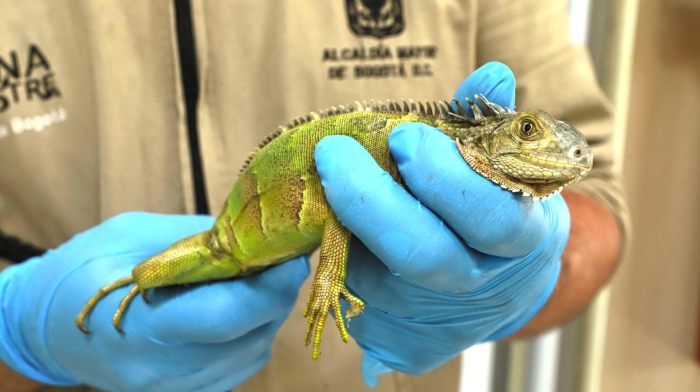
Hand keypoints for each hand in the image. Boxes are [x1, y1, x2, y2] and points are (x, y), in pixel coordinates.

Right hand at [0, 212, 308, 390]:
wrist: (44, 326)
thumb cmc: (84, 270)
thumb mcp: (133, 237)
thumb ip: (197, 241)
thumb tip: (255, 239)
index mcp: (142, 329)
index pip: (227, 315)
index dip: (270, 285)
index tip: (293, 254)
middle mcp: (162, 371)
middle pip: (250, 333)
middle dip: (275, 292)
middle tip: (281, 255)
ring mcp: (176, 389)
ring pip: (255, 350)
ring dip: (266, 312)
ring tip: (254, 277)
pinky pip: (242, 362)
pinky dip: (251, 331)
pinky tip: (237, 306)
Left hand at [314, 62, 568, 385]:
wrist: (502, 283)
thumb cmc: (497, 209)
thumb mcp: (506, 167)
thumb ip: (490, 123)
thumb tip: (490, 75)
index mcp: (519, 237)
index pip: (488, 214)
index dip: (443, 178)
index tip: (402, 136)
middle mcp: (477, 282)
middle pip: (423, 255)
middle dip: (371, 201)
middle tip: (333, 152)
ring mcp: (436, 315)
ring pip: (376, 280)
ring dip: (340, 229)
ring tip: (323, 183)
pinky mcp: (400, 340)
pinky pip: (355, 303)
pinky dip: (332, 261)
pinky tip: (318, 232)